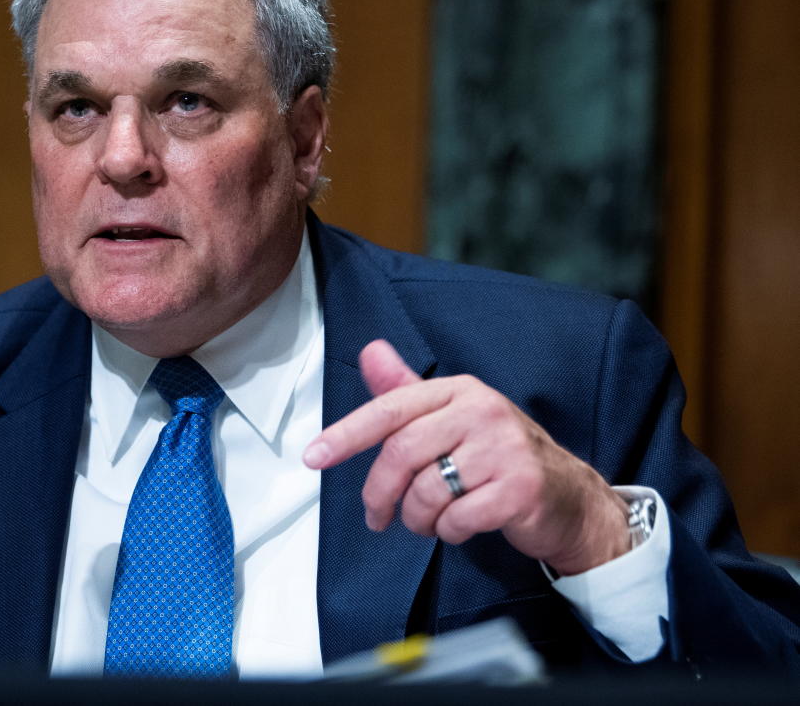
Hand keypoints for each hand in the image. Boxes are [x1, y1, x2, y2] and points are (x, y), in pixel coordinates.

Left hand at [303, 340, 630, 574]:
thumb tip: (370, 350)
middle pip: (402, 454)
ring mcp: (504, 448)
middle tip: (376, 517)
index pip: (390, 408)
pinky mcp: (520, 488)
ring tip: (427, 522)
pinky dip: (449, 532)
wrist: (569, 498)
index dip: (346, 434)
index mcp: (459, 390)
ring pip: (427, 491)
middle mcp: (482, 411)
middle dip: (380, 493)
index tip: (313, 457)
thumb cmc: (499, 456)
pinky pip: (458, 518)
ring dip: (416, 518)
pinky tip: (461, 526)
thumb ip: (407, 392)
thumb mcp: (452, 417)